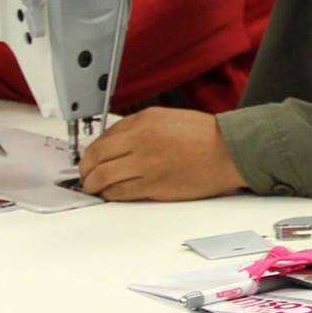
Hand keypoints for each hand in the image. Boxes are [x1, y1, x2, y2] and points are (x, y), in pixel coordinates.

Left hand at [77, 106, 245, 201]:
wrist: (228, 152)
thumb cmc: (204, 136)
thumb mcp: (166, 118)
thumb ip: (139, 127)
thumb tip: (116, 142)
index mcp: (143, 122)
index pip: (103, 138)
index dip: (90, 151)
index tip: (89, 158)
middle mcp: (140, 142)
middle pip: (97, 157)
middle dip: (85, 169)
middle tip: (84, 175)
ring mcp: (145, 165)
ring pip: (104, 177)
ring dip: (93, 184)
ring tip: (92, 188)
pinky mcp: (153, 186)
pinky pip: (121, 192)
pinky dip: (110, 194)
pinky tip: (110, 194)